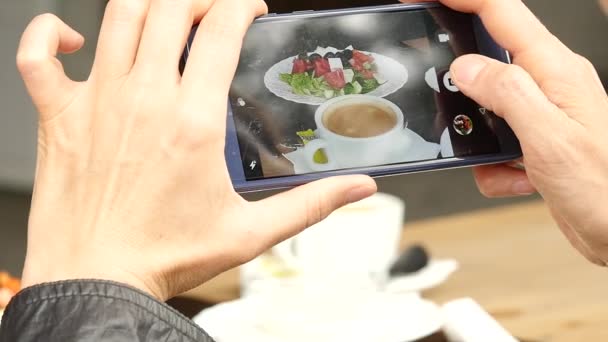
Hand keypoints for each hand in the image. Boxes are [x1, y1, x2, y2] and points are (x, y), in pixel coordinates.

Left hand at [17, 0, 376, 299]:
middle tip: (211, 10)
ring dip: (146, 2)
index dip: (240, 4)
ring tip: (164, 13)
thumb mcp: (251, 231)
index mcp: (193, 122)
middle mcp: (143, 100)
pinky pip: (38, 55)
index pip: (220, 28)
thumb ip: (310, 204)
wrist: (98, 281)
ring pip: (117, 16)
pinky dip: (50, 34)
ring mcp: (96, 102)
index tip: (249, 9)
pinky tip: (75, 39)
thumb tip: (358, 188)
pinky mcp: (58, 117)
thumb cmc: (166, 257)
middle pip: (170, 7)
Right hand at [402, 0, 607, 264]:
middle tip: (447, 99)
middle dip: (463, 82)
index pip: (501, 13)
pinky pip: (494, 141)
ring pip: (485, 106)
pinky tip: (519, 177)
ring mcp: (541, 113)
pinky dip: (494, 165)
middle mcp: (549, 86)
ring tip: (501, 160)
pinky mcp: (534, 140)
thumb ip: (506, 93)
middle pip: (489, 58)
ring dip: (481, 137)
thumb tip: (466, 67)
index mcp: (556, 71)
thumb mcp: (548, 138)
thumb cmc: (604, 188)